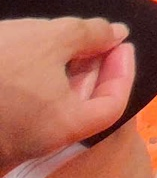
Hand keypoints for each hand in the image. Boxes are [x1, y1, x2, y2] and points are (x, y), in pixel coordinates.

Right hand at [0, 18, 134, 167]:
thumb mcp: (51, 37)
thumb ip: (91, 34)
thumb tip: (118, 34)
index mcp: (62, 127)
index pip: (112, 107)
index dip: (122, 72)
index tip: (119, 43)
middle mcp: (38, 143)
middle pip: (82, 109)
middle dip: (93, 70)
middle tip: (94, 38)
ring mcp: (12, 141)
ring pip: (52, 108)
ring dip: (64, 74)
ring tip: (64, 42)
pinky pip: (27, 109)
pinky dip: (39, 84)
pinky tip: (32, 57)